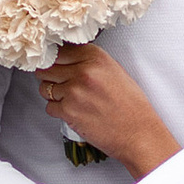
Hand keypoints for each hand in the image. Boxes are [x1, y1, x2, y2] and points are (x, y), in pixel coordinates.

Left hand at [39, 42, 179, 176]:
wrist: (138, 133)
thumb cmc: (130, 105)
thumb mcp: (114, 71)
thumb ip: (89, 61)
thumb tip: (64, 58)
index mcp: (95, 57)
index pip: (59, 50)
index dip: (55, 59)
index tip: (56, 65)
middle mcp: (83, 71)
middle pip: (47, 67)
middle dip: (50, 76)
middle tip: (60, 83)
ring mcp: (74, 91)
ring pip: (44, 87)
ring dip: (53, 94)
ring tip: (71, 99)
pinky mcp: (68, 111)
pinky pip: (49, 107)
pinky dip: (58, 111)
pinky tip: (74, 112)